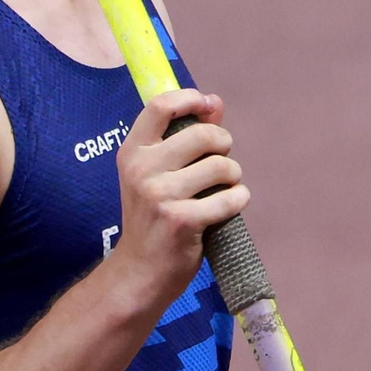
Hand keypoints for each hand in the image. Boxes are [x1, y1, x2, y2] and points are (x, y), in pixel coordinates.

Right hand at [113, 89, 248, 303]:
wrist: (138, 272)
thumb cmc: (153, 217)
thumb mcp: (156, 173)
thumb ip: (184, 136)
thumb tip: (215, 102)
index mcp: (132, 151)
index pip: (161, 105)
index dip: (192, 99)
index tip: (209, 107)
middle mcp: (142, 169)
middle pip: (203, 134)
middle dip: (223, 144)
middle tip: (221, 163)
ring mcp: (160, 195)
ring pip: (221, 166)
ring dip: (233, 176)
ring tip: (224, 188)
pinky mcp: (181, 220)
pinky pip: (229, 198)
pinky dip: (238, 199)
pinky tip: (230, 205)